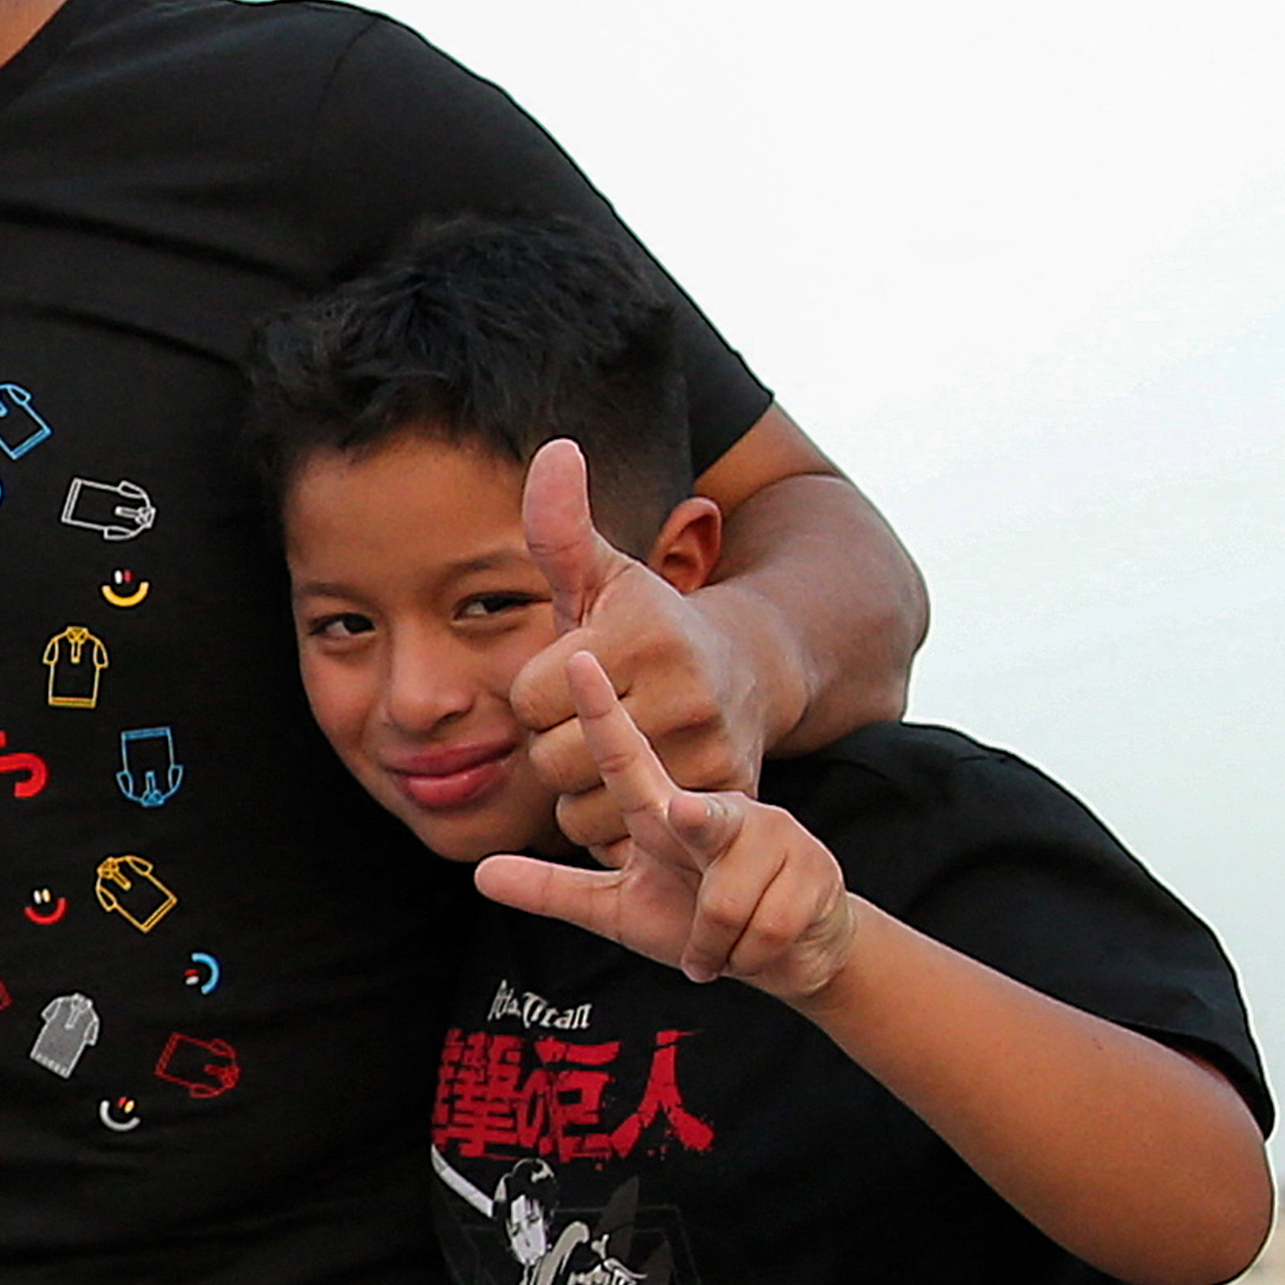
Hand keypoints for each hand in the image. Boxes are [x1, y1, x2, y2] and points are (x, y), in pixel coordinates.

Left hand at [473, 674, 861, 998]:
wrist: (795, 946)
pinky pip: (760, 929)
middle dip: (698, 824)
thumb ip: (554, 890)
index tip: (577, 662)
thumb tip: (479, 873)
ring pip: (723, 901)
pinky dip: (744, 954)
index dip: (600, 712)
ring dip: (711, 941)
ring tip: (716, 943)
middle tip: (691, 840)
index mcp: (664, 814)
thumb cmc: (696, 919)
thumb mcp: (619, 908)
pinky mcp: (813, 867)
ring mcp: (771, 833)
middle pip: (696, 815)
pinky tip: (755, 947)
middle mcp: (718, 810)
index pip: (625, 758)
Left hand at [499, 443, 778, 848]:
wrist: (754, 673)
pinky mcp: (725, 796)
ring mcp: (708, 745)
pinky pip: (624, 835)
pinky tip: (639, 785)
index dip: (539, 692)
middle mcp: (683, 688)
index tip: (576, 675)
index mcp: (642, 633)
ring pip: (581, 806)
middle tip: (596, 717)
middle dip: (558, 744)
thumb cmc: (653, 627)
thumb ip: (563, 527)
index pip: (530, 696)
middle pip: (551, 757)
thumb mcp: (607, 576)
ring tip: (617, 749)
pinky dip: (619, 823)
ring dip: (582, 790)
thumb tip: (554, 449)